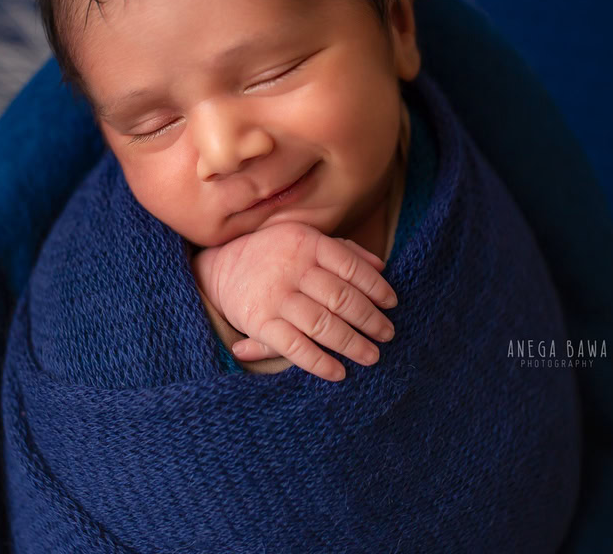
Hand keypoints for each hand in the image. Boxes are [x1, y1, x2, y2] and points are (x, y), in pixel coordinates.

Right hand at [191, 221, 397, 380]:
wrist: (221, 268)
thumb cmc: (275, 255)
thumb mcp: (304, 240)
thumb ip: (343, 250)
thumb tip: (381, 267)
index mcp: (307, 242)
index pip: (351, 267)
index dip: (376, 288)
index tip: (392, 304)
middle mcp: (292, 268)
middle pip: (341, 298)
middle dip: (370, 320)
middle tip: (387, 333)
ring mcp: (275, 297)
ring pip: (323, 325)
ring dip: (353, 344)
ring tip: (372, 355)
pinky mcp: (259, 322)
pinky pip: (295, 347)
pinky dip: (320, 363)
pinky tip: (339, 372)